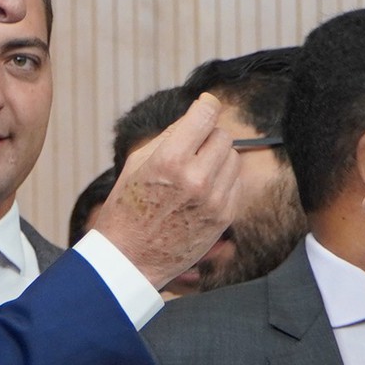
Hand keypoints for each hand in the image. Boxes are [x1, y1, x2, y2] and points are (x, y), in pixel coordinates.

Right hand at [88, 96, 244, 289]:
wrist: (130, 259)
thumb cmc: (127, 209)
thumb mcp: (138, 164)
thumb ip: (170, 136)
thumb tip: (197, 114)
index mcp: (170, 160)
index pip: (205, 115)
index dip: (206, 105)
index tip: (205, 105)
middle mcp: (196, 178)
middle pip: (222, 135)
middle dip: (208, 136)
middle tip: (191, 148)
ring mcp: (214, 199)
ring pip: (233, 157)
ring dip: (218, 157)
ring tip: (195, 171)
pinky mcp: (224, 216)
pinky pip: (236, 182)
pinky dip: (224, 179)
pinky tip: (203, 189)